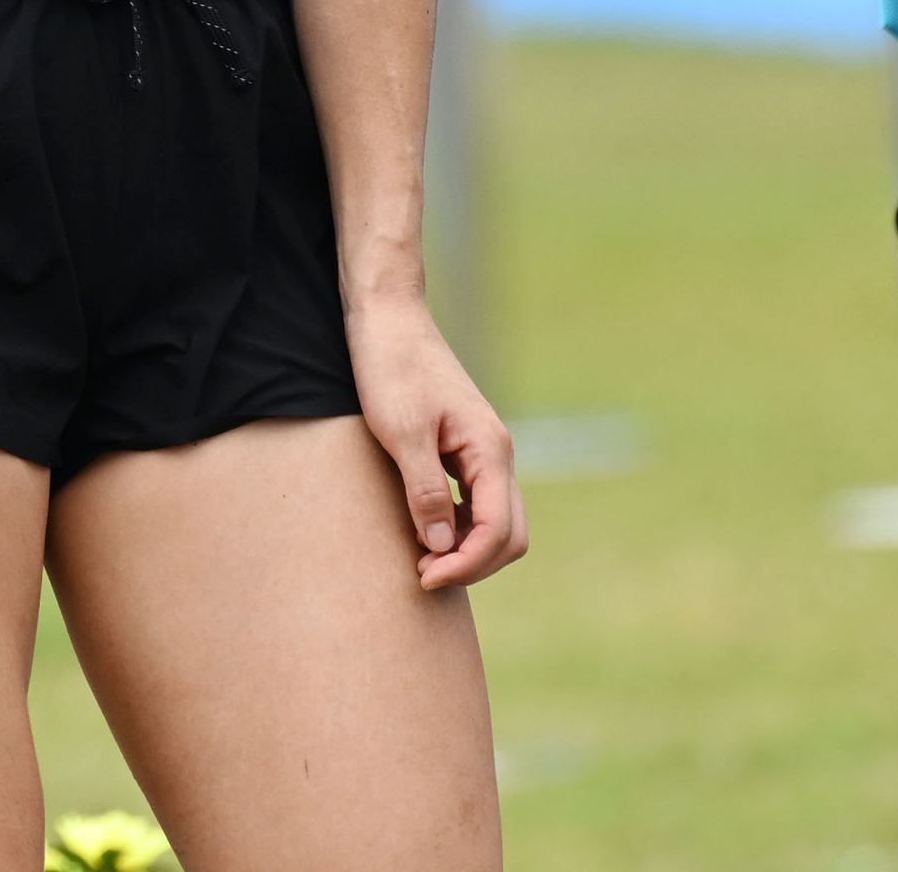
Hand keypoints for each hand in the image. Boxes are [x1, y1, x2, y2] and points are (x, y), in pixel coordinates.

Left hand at [346, 295, 526, 588]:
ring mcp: (484, 452)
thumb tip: (442, 546)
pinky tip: (426, 531)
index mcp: (490, 450)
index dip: (466, 564)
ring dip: (467, 549)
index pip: (498, 530)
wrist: (387, 321)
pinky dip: (460, 528)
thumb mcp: (402, 434)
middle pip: (509, 534)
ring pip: (497, 522)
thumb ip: (426, 491)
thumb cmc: (391, 369)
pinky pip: (478, 504)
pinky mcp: (465, 449)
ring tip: (421, 559)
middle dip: (472, 564)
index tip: (424, 577)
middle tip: (423, 574)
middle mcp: (497, 454)